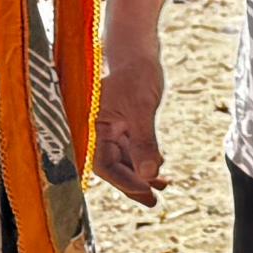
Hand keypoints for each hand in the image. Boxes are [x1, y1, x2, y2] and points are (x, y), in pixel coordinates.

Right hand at [94, 24, 167, 204]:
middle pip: (112, 166)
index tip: (145, 192)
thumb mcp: (142, 109)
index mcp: (91, 126)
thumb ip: (144, 142)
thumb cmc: (136, 74)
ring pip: (123, 160)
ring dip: (141, 173)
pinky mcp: (118, 126)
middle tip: (154, 201)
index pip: (103, 164)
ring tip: (162, 187)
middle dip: (134, 183)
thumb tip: (150, 174)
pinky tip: (160, 169)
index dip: (124, 181)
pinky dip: (143, 159)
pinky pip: (129, 149)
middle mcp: (95, 131)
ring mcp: (107, 129)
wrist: (137, 50)